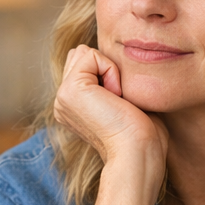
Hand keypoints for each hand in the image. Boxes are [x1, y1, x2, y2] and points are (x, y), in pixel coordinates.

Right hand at [53, 45, 167, 169]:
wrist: (138, 151)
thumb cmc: (142, 133)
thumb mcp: (123, 102)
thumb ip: (110, 83)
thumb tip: (117, 63)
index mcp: (72, 106)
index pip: (86, 63)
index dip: (110, 72)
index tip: (120, 103)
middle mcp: (62, 102)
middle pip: (81, 54)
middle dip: (105, 68)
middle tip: (118, 100)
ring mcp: (62, 96)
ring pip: (84, 52)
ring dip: (109, 70)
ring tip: (116, 100)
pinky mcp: (70, 90)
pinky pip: (92, 55)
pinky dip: (111, 71)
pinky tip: (116, 97)